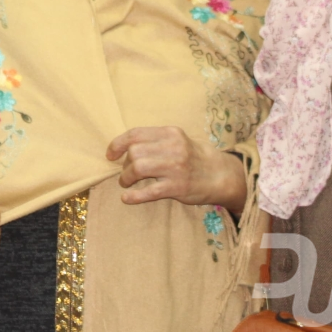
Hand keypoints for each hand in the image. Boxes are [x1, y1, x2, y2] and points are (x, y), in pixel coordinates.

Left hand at [106, 126, 246, 212]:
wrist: (221, 175)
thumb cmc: (194, 157)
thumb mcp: (178, 140)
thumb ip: (155, 140)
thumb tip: (125, 147)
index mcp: (170, 133)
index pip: (135, 134)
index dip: (118, 144)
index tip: (111, 154)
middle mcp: (173, 148)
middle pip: (134, 152)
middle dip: (125, 164)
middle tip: (126, 171)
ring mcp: (176, 168)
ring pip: (138, 169)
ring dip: (126, 177)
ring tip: (126, 182)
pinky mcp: (177, 187)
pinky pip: (149, 192)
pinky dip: (133, 196)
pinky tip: (127, 198)